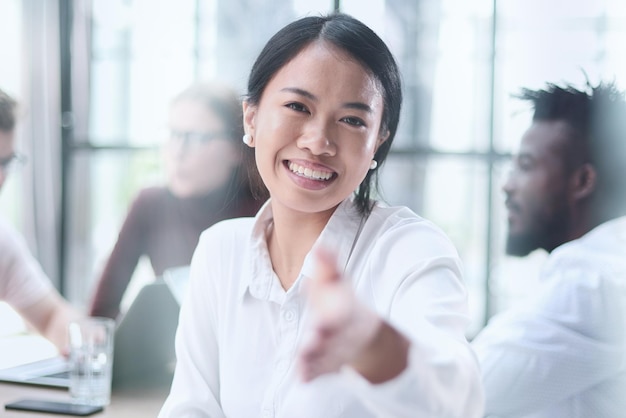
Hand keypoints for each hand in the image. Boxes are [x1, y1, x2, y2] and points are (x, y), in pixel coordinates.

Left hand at [297, 248, 381, 381]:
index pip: (340, 316)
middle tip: (313, 340)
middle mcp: (341, 334)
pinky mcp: (327, 365)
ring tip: (302, 362)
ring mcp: (335, 352)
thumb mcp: (336, 283)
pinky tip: (302, 378)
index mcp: (344, 312)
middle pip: (332, 339)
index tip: (321, 322)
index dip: (331, 319)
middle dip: (322, 340)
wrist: (363, 335)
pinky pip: (320, 372)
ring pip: (325, 357)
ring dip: (314, 359)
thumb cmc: (341, 303)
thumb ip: (328, 267)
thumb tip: (319, 247)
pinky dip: (312, 374)